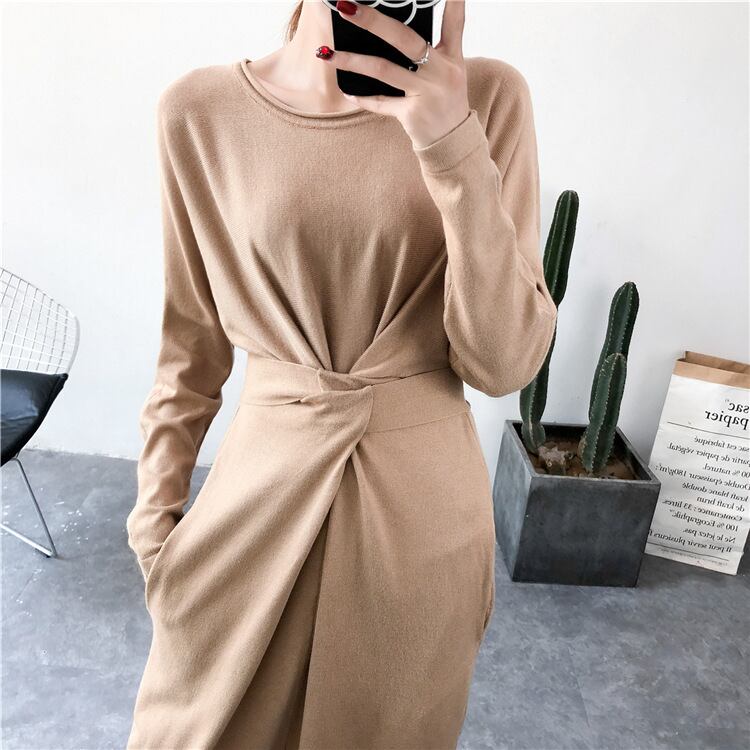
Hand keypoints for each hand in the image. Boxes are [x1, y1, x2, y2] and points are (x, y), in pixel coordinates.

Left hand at [316, 0, 470, 148]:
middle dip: (374, 22)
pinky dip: (363, 98)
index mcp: (451, 58)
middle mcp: (440, 74)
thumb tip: (430, 11)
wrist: (452, 140)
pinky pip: (381, 103)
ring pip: (384, 70)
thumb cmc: (447, 100)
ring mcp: (425, 95)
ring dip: (352, 61)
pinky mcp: (411, 115)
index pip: (454, 23)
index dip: (451, 3)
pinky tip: (347, 91)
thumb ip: (444, 39)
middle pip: (405, 41)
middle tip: (348, 8)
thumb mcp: (453, 68)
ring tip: (327, 53)